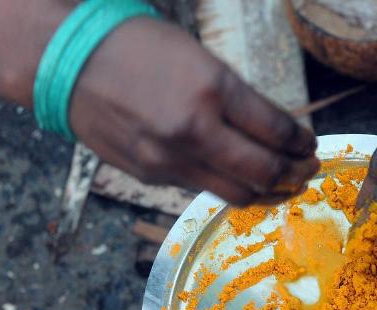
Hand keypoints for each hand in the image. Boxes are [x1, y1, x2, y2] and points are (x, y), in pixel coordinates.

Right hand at [69, 18, 318, 204]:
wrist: (68, 62)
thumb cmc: (137, 48)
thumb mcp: (199, 59)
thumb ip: (237, 99)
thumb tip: (273, 132)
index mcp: (211, 89)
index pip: (275, 129)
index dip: (300, 142)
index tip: (308, 144)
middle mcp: (194, 129)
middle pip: (263, 171)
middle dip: (294, 174)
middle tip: (306, 170)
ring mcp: (170, 159)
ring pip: (236, 193)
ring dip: (269, 192)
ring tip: (283, 185)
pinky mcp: (152, 176)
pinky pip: (202, 190)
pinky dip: (228, 187)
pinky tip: (238, 179)